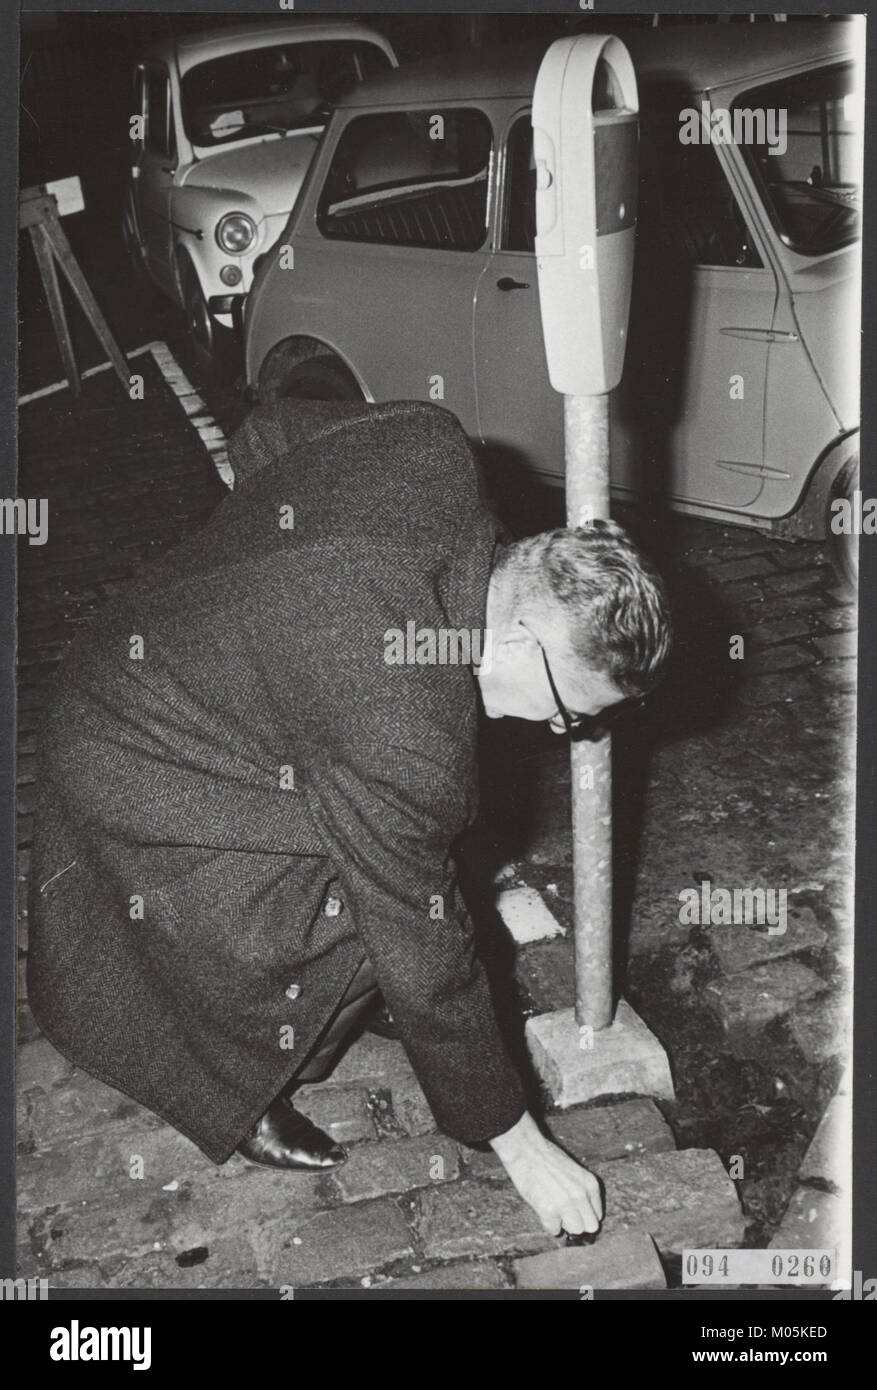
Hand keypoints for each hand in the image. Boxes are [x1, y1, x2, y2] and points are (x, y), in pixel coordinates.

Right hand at [489, 1111, 602, 1236]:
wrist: (526, 1149)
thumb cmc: (546, 1157)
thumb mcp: (574, 1172)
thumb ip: (581, 1191)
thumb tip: (581, 1212)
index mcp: (590, 1184)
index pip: (597, 1215)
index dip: (584, 1214)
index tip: (574, 1210)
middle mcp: (581, 1196)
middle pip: (590, 1226)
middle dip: (578, 1222)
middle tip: (564, 1214)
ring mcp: (566, 1204)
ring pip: (575, 1230)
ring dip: (564, 1223)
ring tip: (553, 1209)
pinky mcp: (549, 1210)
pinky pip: (554, 1230)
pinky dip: (549, 1224)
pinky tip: (543, 1209)